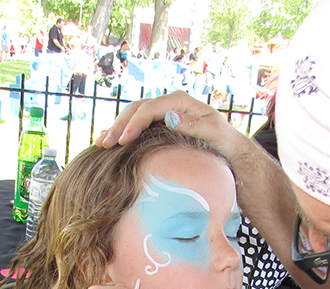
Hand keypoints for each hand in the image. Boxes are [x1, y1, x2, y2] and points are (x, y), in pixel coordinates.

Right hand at [96, 90, 249, 161]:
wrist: (228, 146)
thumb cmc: (223, 139)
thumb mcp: (213, 132)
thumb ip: (192, 125)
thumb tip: (169, 117)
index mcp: (179, 101)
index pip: (150, 109)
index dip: (135, 123)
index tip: (124, 139)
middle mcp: (168, 103)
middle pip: (136, 110)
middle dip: (119, 126)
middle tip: (105, 143)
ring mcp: (163, 112)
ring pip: (133, 116)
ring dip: (116, 129)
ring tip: (101, 143)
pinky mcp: (159, 124)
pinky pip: (137, 125)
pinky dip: (123, 133)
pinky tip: (110, 142)